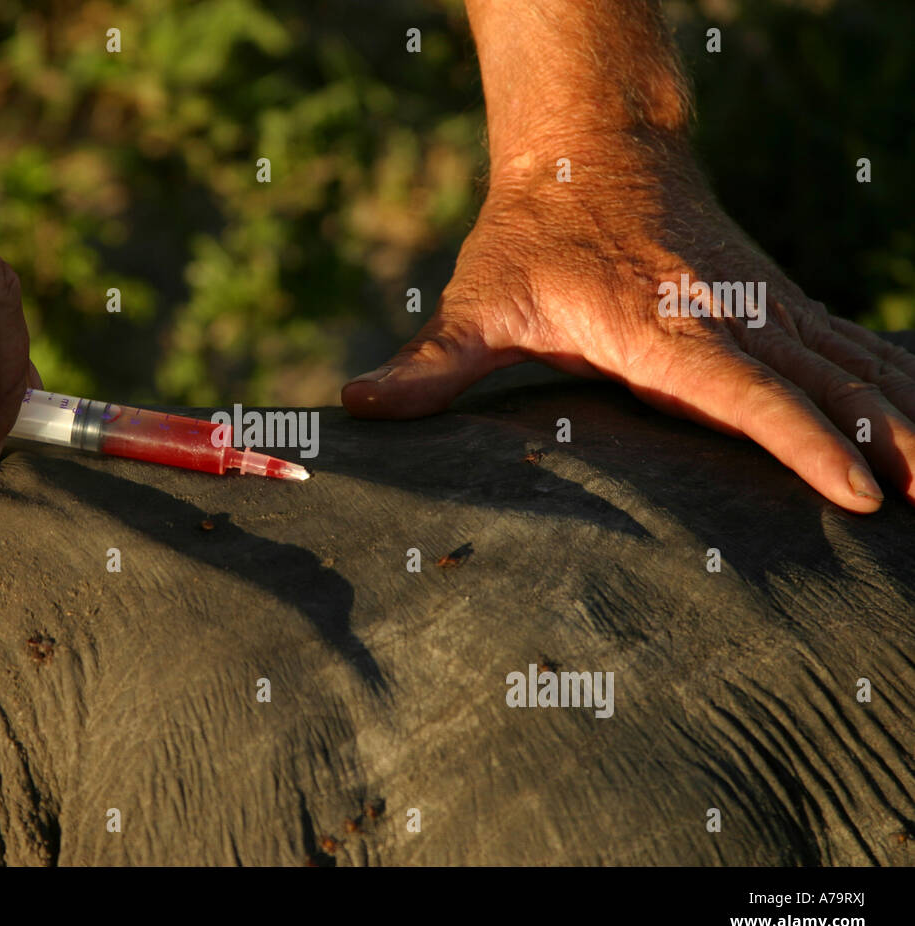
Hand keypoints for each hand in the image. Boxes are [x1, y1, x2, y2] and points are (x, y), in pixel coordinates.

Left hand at [342, 132, 913, 513]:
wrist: (590, 143)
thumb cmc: (531, 231)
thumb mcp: (478, 299)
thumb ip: (431, 365)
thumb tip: (359, 410)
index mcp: (661, 327)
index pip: (745, 390)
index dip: (801, 439)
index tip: (857, 488)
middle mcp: (728, 314)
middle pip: (825, 382)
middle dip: (889, 441)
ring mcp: (760, 303)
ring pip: (852, 360)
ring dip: (908, 413)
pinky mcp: (772, 298)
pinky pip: (850, 339)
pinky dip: (896, 375)